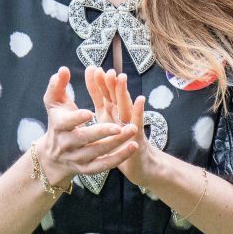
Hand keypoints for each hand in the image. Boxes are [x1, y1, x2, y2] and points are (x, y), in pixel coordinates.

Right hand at [36, 66, 138, 187]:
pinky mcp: (87, 168)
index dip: (76, 118)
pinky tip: (132, 146)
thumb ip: (58, 86)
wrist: (52, 156)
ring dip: (116, 143)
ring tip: (132, 131)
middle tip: (119, 126)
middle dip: (102, 133)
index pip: (66, 122)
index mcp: (59, 126)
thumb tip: (62, 70)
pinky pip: (103, 165)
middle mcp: (66, 144)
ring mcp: (77, 158)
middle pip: (84, 139)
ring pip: (96, 153)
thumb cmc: (58, 121)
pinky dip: (118, 157)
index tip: (89, 112)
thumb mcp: (55, 104)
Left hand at [85, 67, 159, 187]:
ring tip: (121, 77)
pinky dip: (139, 110)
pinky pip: (138, 122)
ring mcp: (131, 124)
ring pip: (126, 105)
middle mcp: (122, 115)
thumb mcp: (107, 124)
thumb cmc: (121, 144)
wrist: (139, 164)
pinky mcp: (138, 136)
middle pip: (114, 96)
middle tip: (106, 68)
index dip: (98, 83)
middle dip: (110, 82)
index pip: (103, 94)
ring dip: (124, 91)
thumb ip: (101, 105)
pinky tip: (141, 99)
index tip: (92, 69)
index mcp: (111, 113)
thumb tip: (93, 86)